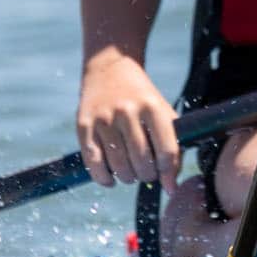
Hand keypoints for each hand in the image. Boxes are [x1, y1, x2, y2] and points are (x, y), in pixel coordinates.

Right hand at [77, 53, 180, 191]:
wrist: (110, 69)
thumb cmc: (142, 98)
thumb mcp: (162, 110)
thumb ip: (172, 144)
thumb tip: (172, 187)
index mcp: (152, 106)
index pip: (166, 150)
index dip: (169, 171)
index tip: (168, 180)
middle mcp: (127, 111)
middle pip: (141, 161)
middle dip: (147, 175)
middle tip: (146, 173)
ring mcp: (104, 118)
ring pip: (118, 166)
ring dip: (127, 178)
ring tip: (131, 174)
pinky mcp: (84, 126)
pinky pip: (93, 163)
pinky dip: (104, 178)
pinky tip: (111, 178)